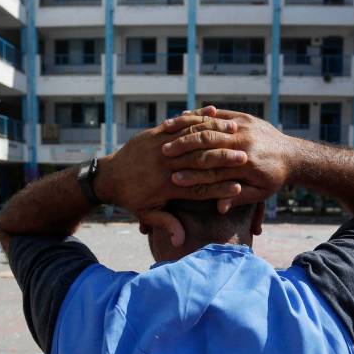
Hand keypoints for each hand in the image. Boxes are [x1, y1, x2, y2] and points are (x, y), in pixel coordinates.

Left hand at [93, 110, 247, 245]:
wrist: (108, 176)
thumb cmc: (130, 198)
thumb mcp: (146, 213)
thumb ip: (166, 224)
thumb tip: (180, 241)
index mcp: (166, 187)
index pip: (199, 188)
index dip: (219, 188)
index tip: (239, 188)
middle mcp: (164, 166)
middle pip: (200, 161)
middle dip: (224, 159)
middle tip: (245, 158)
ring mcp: (159, 147)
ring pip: (192, 139)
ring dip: (215, 134)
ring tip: (236, 132)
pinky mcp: (154, 133)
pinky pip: (178, 123)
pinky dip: (195, 117)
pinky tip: (213, 112)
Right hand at [162, 109, 294, 211]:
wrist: (293, 155)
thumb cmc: (274, 179)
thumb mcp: (260, 194)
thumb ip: (238, 199)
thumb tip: (219, 207)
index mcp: (247, 165)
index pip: (213, 170)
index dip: (193, 175)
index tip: (173, 180)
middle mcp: (244, 143)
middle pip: (208, 146)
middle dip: (183, 149)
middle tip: (162, 154)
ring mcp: (244, 127)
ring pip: (210, 127)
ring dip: (187, 130)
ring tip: (166, 134)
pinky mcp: (244, 117)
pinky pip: (218, 114)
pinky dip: (199, 116)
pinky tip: (180, 117)